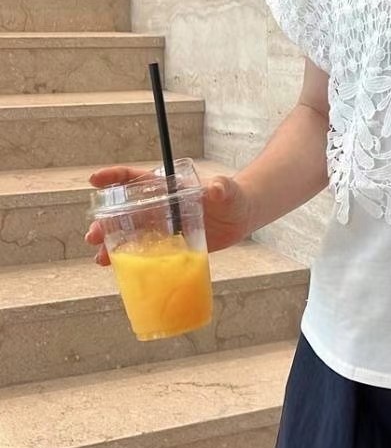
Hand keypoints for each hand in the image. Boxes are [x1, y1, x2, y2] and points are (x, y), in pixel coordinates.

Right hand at [85, 166, 253, 265]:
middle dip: (105, 222)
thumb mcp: (226, 191)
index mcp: (166, 188)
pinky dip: (131, 261)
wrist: (240, 219)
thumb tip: (217, 188)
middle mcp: (159, 207)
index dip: (114, 178)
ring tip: (100, 258)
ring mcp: (163, 227)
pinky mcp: (170, 245)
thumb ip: (222, 188)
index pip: (135, 179)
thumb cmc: (232, 198)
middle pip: (125, 212)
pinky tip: (118, 270)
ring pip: (130, 234)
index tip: (94, 181)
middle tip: (93, 235)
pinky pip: (146, 252)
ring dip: (112, 245)